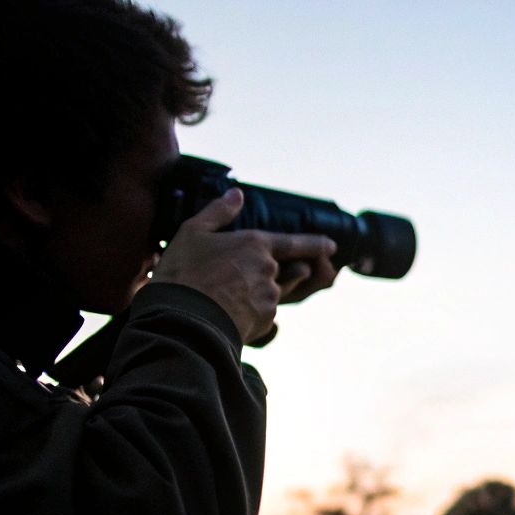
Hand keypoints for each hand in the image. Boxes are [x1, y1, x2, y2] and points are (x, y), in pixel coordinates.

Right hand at [148, 188, 336, 343]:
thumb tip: (237, 194)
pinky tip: (226, 314)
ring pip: (272, 294)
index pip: (295, 242)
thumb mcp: (192, 233)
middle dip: (266, 276)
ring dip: (257, 295)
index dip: (316, 244)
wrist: (183, 319)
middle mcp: (270, 269)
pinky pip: (264, 315)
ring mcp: (271, 295)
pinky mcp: (266, 320)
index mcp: (255, 244)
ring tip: (224, 298)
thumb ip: (218, 212)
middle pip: (281, 272)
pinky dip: (250, 314)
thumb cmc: (184, 272)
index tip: (332, 246)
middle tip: (231, 282)